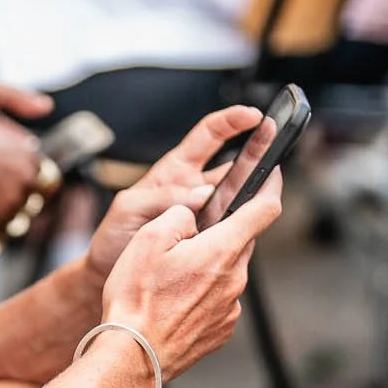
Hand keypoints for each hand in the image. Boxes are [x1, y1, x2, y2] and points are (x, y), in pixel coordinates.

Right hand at [0, 112, 57, 245]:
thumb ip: (18, 149)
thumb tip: (32, 157)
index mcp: (30, 160)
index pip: (50, 184)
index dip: (35, 189)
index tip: (19, 190)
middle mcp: (26, 185)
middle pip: (33, 208)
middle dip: (16, 207)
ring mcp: (9, 209)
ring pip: (12, 226)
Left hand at [81, 103, 262, 284]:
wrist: (111, 272)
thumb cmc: (114, 236)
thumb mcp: (128, 208)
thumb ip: (160, 198)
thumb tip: (200, 194)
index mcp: (175, 171)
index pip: (208, 135)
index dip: (231, 122)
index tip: (252, 115)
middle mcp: (194, 189)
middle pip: (234, 163)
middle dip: (257, 149)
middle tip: (276, 141)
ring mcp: (204, 214)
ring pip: (238, 197)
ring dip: (254, 191)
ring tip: (270, 187)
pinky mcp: (208, 238)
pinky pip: (231, 227)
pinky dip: (242, 225)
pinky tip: (247, 227)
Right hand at [96, 176, 283, 386]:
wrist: (133, 356)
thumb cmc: (136, 300)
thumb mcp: (148, 239)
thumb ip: (179, 215)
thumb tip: (191, 215)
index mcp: (221, 251)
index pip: (264, 209)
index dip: (272, 186)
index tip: (273, 175)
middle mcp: (235, 279)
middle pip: (239, 242)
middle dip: (220, 234)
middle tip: (187, 239)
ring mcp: (230, 307)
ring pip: (227, 272)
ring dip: (207, 267)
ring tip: (170, 279)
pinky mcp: (222, 329)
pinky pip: (219, 299)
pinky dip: (202, 294)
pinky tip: (173, 302)